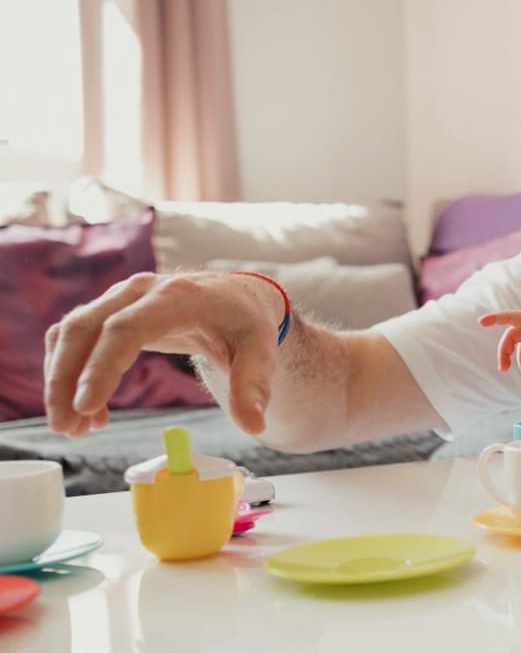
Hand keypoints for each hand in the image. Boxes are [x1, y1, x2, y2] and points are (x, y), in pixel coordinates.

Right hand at [43, 271, 283, 436]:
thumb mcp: (261, 351)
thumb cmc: (247, 324)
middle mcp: (141, 290)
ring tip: (74, 429)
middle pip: (85, 328)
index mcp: (179, 296)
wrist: (237, 298)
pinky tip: (89, 412)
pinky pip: (74, 339)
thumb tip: (253, 425)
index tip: (87, 407)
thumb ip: (253, 386)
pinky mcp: (110, 311)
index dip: (101, 367)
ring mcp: (121, 297)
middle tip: (65, 428)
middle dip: (66, 380)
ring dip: (61, 381)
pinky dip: (69, 373)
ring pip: (71, 333)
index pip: (126, 328)